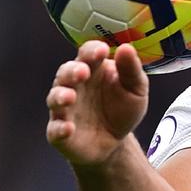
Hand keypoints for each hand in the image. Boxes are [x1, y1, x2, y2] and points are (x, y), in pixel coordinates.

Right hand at [46, 41, 148, 165]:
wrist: (117, 143)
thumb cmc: (122, 109)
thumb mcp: (135, 89)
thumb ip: (131, 70)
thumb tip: (127, 47)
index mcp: (92, 69)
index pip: (87, 53)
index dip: (92, 51)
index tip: (102, 50)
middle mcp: (74, 86)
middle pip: (66, 73)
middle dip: (72, 71)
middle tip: (83, 72)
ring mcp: (64, 109)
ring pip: (55, 98)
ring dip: (60, 96)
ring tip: (70, 97)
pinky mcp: (59, 132)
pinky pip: (55, 130)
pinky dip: (59, 129)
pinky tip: (68, 128)